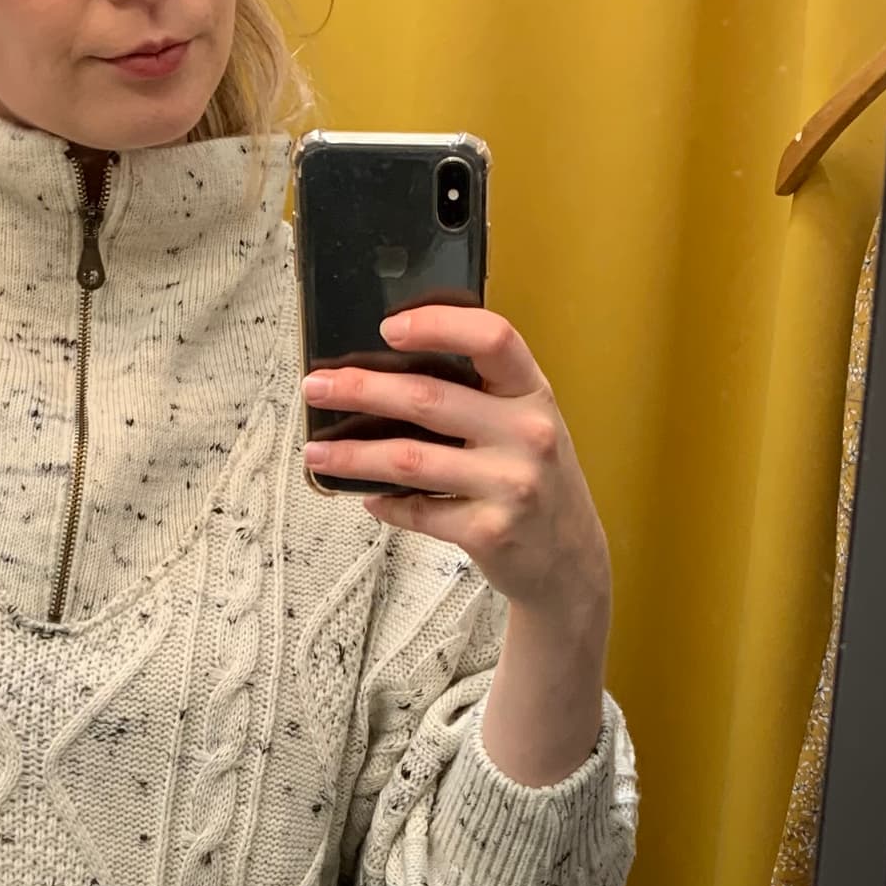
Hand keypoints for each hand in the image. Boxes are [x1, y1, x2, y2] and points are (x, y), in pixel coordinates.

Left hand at [301, 308, 610, 621]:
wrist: (569, 560)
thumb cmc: (535, 481)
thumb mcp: (527, 426)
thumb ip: (481, 397)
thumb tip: (390, 375)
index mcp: (533, 394)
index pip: (492, 338)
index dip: (437, 325)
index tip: (388, 328)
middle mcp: (526, 434)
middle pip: (428, 398)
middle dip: (360, 389)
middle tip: (316, 387)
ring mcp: (509, 485)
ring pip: (409, 460)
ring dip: (352, 455)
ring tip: (316, 451)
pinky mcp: (488, 531)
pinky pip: (418, 512)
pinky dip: (385, 504)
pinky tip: (366, 496)